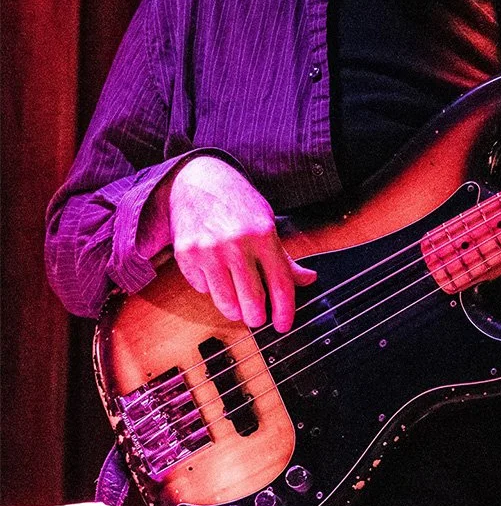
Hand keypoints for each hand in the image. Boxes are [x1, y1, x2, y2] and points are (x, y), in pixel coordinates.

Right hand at [168, 156, 316, 331]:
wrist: (197, 180)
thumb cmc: (237, 202)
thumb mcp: (266, 222)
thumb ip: (285, 257)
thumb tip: (308, 279)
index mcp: (263, 234)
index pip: (281, 283)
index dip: (285, 310)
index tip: (284, 324)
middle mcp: (236, 243)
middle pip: (253, 301)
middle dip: (258, 317)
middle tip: (259, 318)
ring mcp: (209, 251)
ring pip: (226, 303)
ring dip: (235, 312)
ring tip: (240, 308)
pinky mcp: (187, 256)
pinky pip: (203, 289)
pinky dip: (211, 289)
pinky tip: (215, 276)